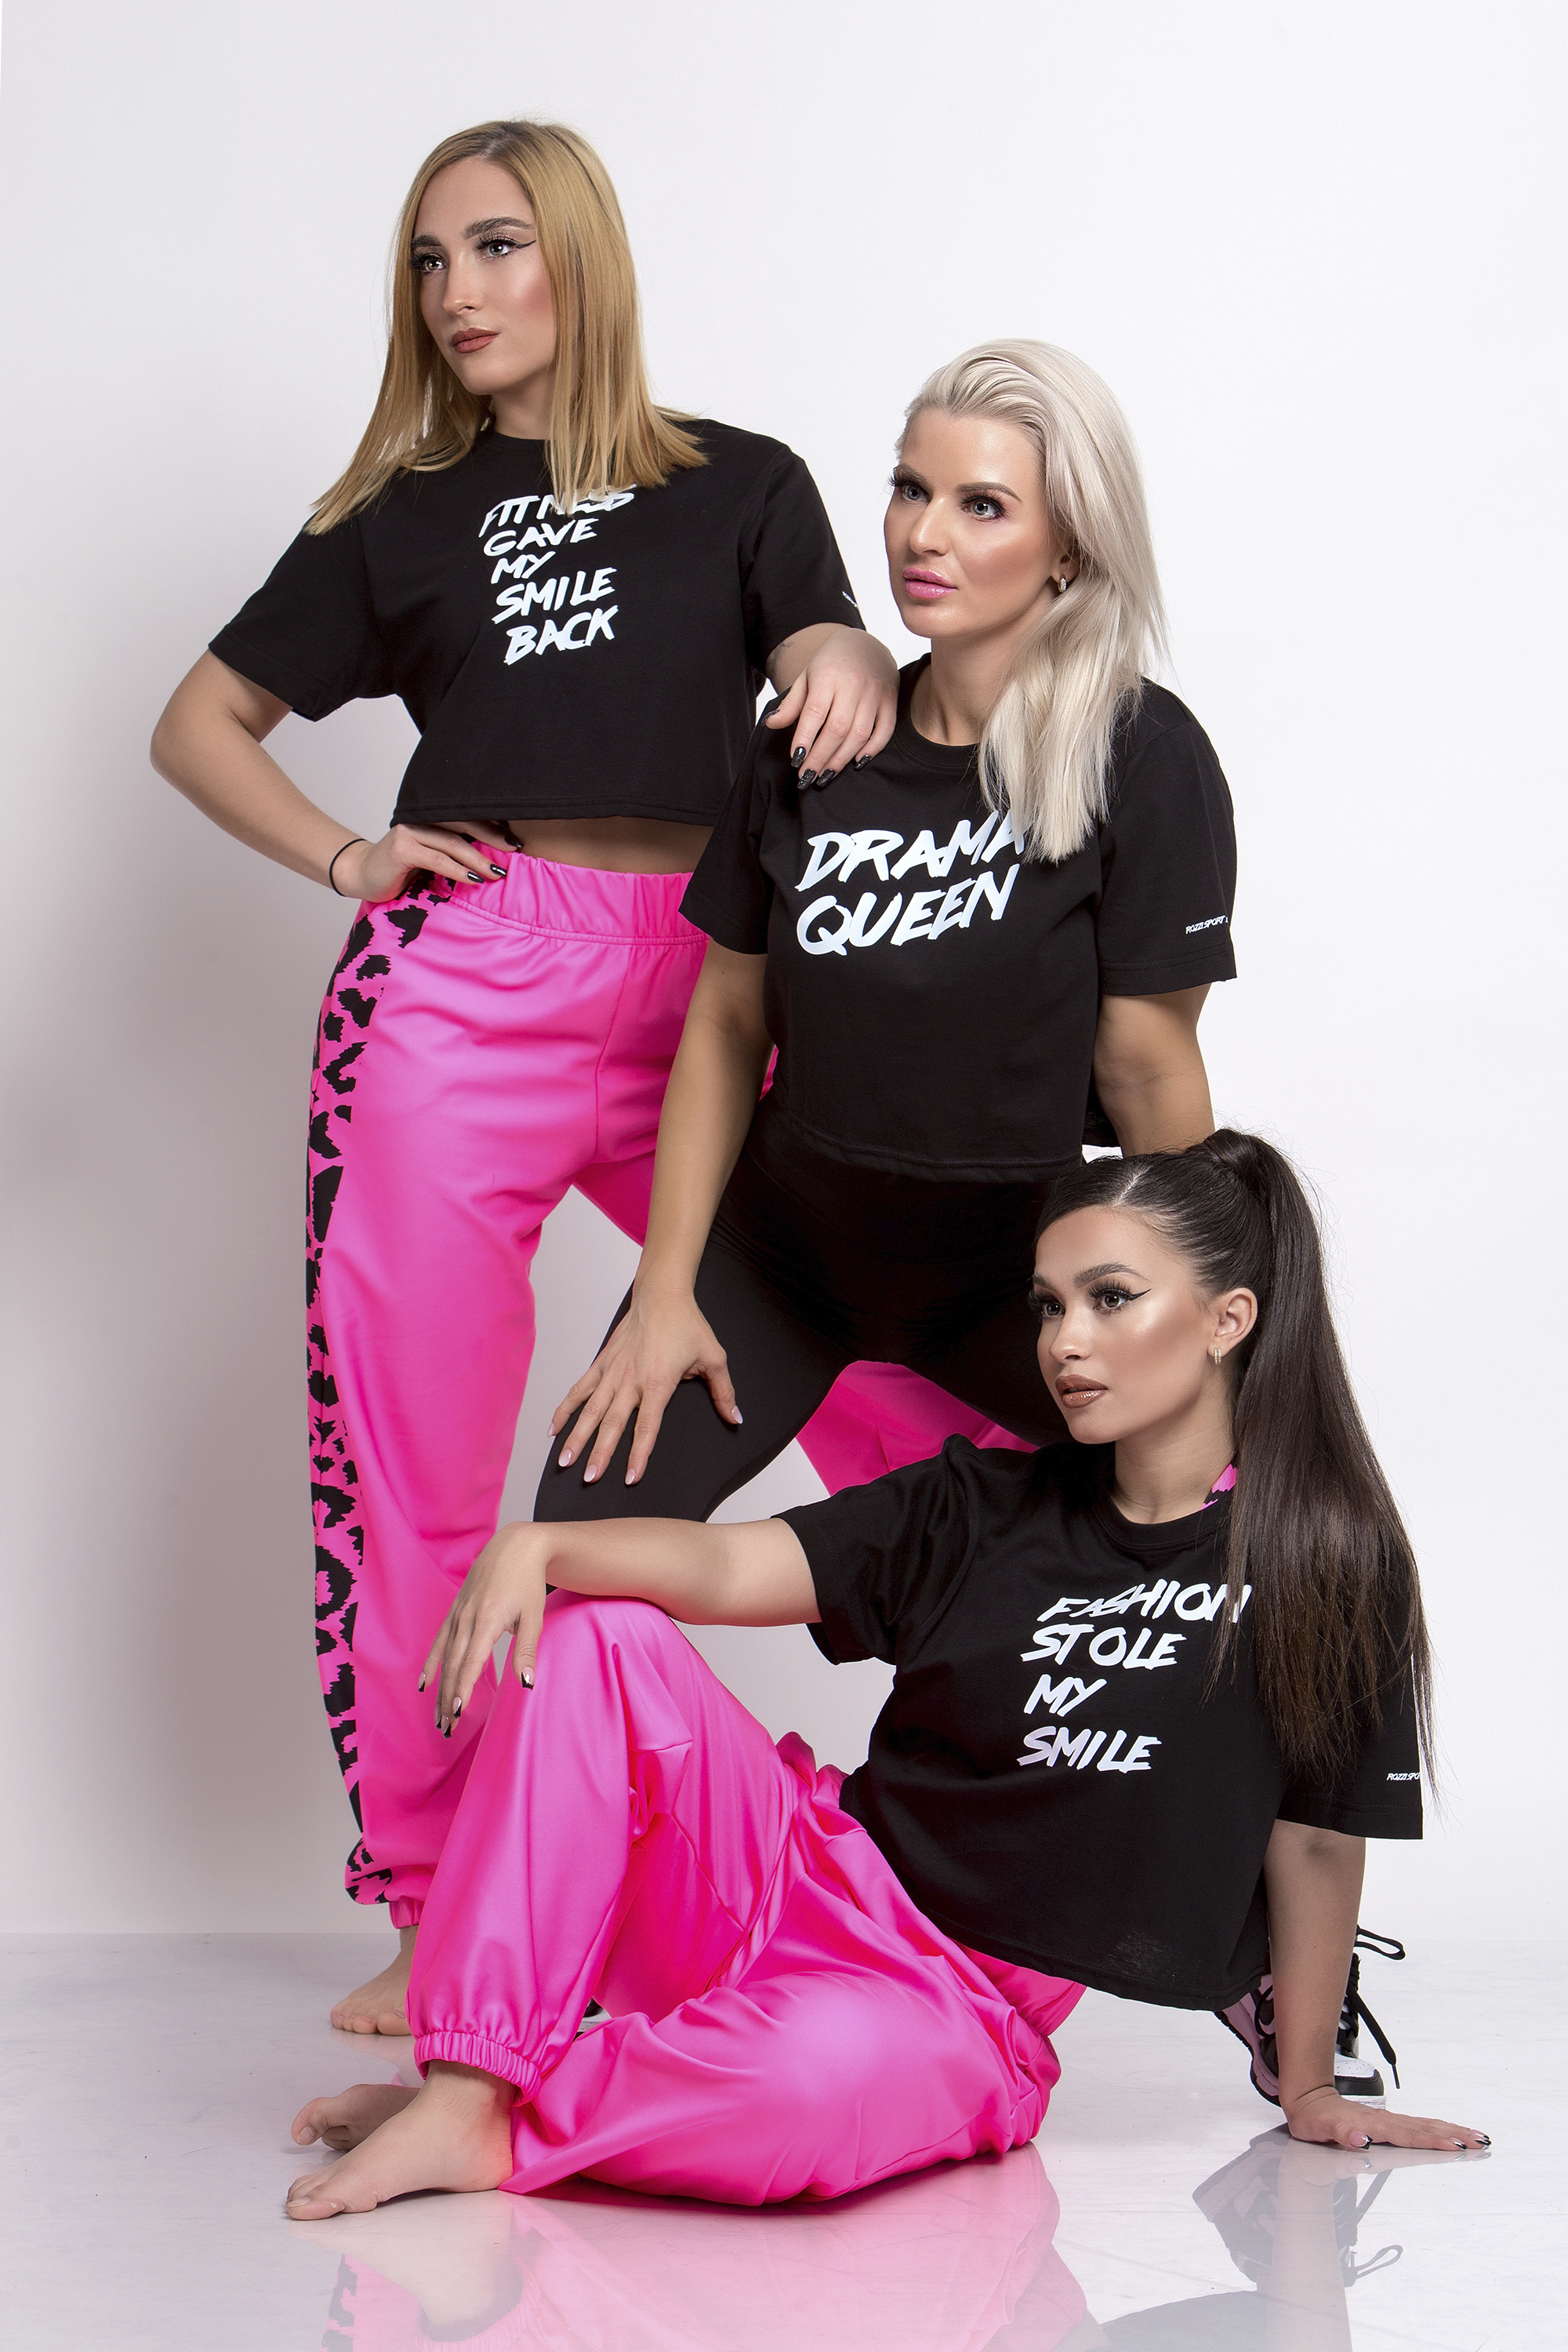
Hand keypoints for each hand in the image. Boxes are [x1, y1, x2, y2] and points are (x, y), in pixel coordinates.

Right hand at [332, 820, 514, 903]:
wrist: (361, 875)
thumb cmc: (399, 869)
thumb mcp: (430, 858)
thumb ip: (452, 852)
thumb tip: (492, 859)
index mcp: (429, 817)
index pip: (466, 816)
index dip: (491, 825)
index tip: (515, 838)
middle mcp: (420, 819)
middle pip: (463, 823)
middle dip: (492, 837)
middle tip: (515, 849)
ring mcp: (409, 832)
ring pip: (452, 843)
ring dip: (478, 858)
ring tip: (497, 871)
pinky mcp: (402, 849)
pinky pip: (437, 859)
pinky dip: (457, 870)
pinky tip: (473, 879)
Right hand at [419, 1522, 545, 1730]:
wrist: (515, 1546)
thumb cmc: (527, 1581)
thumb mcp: (534, 1616)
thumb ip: (526, 1652)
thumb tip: (526, 1684)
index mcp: (486, 1621)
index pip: (471, 1662)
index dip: (463, 1688)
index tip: (457, 1712)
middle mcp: (466, 1618)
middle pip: (453, 1665)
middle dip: (449, 1698)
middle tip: (447, 1727)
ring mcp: (457, 1614)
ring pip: (444, 1657)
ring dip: (440, 1687)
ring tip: (437, 1715)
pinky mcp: (455, 1610)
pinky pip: (439, 1640)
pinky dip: (431, 1662)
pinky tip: (424, 1682)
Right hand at [550, 1289, 740, 1486]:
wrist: (662, 1294)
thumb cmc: (687, 1324)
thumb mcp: (714, 1357)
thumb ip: (724, 1392)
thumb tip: (736, 1418)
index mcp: (658, 1383)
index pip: (647, 1427)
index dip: (639, 1454)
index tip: (630, 1478)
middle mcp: (631, 1380)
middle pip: (613, 1424)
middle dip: (600, 1453)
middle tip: (589, 1478)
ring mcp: (613, 1371)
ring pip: (590, 1409)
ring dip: (577, 1436)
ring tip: (565, 1460)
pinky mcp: (602, 1362)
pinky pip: (579, 1388)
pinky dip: (565, 1408)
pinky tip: (554, 1428)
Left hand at [764, 626, 897, 784]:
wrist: (865, 643)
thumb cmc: (830, 663)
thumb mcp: (806, 677)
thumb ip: (792, 704)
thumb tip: (771, 725)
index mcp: (828, 675)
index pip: (814, 713)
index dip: (804, 739)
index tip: (795, 761)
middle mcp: (853, 684)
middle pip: (837, 729)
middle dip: (820, 757)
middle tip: (807, 777)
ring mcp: (875, 692)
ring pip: (859, 734)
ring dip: (841, 759)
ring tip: (825, 775)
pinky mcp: (890, 700)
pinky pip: (885, 730)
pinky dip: (872, 749)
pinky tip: (856, 762)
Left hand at [1284, 2085, 1488, 2152]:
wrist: (1309, 2100)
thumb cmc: (1315, 2119)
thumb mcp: (1320, 2129)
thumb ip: (1342, 2133)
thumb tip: (1362, 2138)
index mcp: (1374, 2125)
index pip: (1409, 2136)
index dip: (1432, 2141)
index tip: (1455, 2146)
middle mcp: (1386, 2121)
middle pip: (1425, 2129)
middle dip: (1454, 2136)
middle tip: (1480, 2143)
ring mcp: (1390, 2121)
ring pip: (1427, 2125)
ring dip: (1453, 2131)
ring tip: (1477, 2138)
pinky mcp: (1391, 2123)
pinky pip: (1420, 2126)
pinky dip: (1440, 2129)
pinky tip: (1453, 2134)